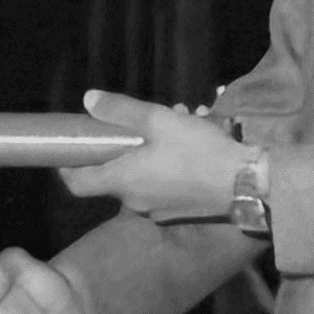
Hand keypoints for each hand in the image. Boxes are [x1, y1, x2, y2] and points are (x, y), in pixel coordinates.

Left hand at [61, 88, 244, 219]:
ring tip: (179, 123)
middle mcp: (134, 201)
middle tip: (141, 124)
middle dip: (123, 149)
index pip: (77, 185)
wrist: (246, 184)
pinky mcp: (178, 213)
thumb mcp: (159, 121)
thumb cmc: (198, 151)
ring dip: (150, 154)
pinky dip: (167, 168)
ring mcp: (157, 211)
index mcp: (122, 181)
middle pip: (113, 177)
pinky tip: (192, 145)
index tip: (71, 152)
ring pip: (142, 179)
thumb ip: (121, 110)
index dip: (67, 169)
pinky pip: (163, 187)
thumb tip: (89, 100)